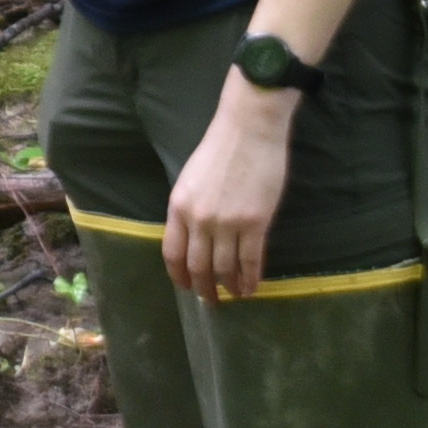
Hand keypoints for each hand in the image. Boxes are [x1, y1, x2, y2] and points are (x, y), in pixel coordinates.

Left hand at [168, 81, 296, 298]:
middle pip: (198, 267)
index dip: (179, 275)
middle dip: (204, 288)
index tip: (186, 287)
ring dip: (229, 287)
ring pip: (225, 269)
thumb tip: (193, 238)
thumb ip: (188, 209)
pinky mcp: (255, 223)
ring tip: (234, 295)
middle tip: (211, 300)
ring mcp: (227, 223)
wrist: (250, 126)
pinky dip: (251, 278)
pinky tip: (252, 287)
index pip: (172, 253)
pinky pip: (251, 260)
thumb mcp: (190, 179)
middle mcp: (199, 220)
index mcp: (179, 207)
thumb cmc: (221, 147)